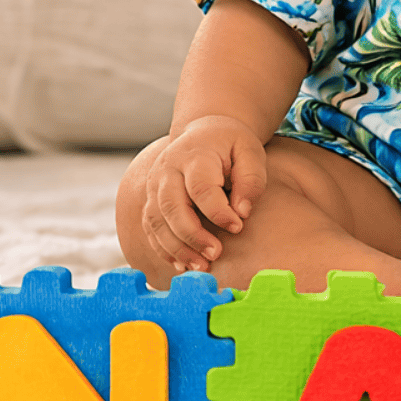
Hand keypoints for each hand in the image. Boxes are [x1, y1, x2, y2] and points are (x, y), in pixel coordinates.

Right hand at [142, 115, 268, 273]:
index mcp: (194, 155)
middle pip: (172, 207)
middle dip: (193, 236)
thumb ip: (250, 179)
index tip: (238, 227)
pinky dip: (163, 248)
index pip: (201, 188)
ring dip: (177, 248)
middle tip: (216, 254)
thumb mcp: (250, 152)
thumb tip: (242, 212)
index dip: (218, 212)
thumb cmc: (232, 145)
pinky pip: (150, 228)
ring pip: (156, 221)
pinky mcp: (151, 200)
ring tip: (201, 266)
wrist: (205, 133)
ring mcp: (154, 185)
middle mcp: (167, 170)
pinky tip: (182, 264)